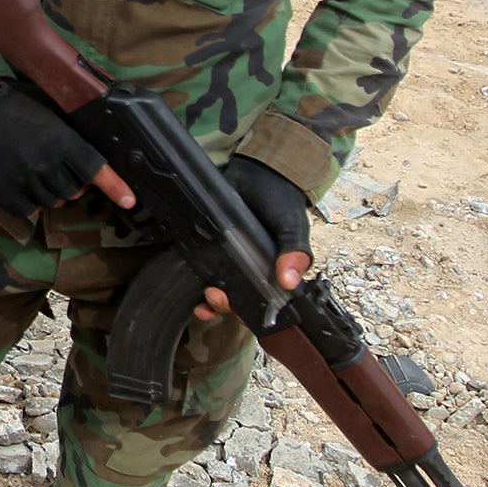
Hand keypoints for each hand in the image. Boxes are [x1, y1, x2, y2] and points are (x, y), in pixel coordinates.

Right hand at [0, 78, 135, 219]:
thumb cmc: (23, 104)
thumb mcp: (55, 108)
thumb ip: (78, 127)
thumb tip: (110, 127)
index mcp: (61, 142)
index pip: (95, 170)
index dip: (115, 187)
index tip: (129, 201)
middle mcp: (45, 163)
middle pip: (74, 192)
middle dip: (75, 185)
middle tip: (64, 170)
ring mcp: (23, 178)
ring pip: (52, 203)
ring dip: (53, 194)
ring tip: (43, 174)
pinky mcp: (3, 189)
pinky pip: (28, 209)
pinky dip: (31, 202)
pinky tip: (26, 184)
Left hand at [197, 155, 312, 319]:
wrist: (261, 173)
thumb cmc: (282, 203)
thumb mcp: (293, 226)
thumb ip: (294, 251)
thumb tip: (289, 282)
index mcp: (275, 273)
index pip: (267, 305)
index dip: (253, 314)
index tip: (240, 313)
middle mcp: (254, 272)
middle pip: (240, 302)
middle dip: (226, 307)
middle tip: (217, 298)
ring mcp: (232, 260)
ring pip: (222, 291)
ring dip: (212, 302)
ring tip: (206, 297)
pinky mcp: (212, 247)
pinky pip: (203, 269)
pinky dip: (197, 279)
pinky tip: (193, 284)